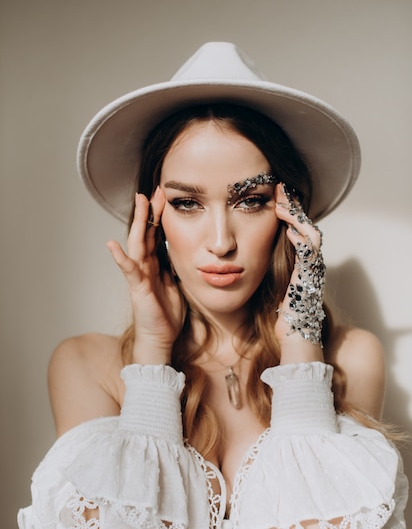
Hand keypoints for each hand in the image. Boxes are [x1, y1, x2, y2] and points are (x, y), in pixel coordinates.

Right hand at [107, 187, 183, 363]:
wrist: (160, 338)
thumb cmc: (166, 315)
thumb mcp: (175, 285)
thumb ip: (173, 268)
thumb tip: (181, 253)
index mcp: (155, 265)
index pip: (157, 235)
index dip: (160, 217)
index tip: (166, 197)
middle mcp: (145, 267)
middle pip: (146, 234)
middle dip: (150, 212)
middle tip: (155, 191)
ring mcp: (139, 276)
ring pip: (137, 244)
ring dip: (139, 223)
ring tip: (139, 203)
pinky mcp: (136, 288)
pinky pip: (128, 270)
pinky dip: (120, 257)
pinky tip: (112, 245)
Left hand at [274, 183, 325, 359]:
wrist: (291, 339)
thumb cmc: (275, 317)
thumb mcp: (264, 287)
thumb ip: (258, 269)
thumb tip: (234, 258)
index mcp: (297, 264)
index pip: (294, 230)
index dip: (285, 212)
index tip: (271, 196)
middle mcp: (308, 263)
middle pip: (304, 225)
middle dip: (291, 206)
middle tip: (278, 188)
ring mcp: (312, 269)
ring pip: (309, 232)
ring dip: (295, 215)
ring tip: (280, 201)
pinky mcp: (310, 276)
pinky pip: (309, 249)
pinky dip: (299, 233)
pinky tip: (286, 224)